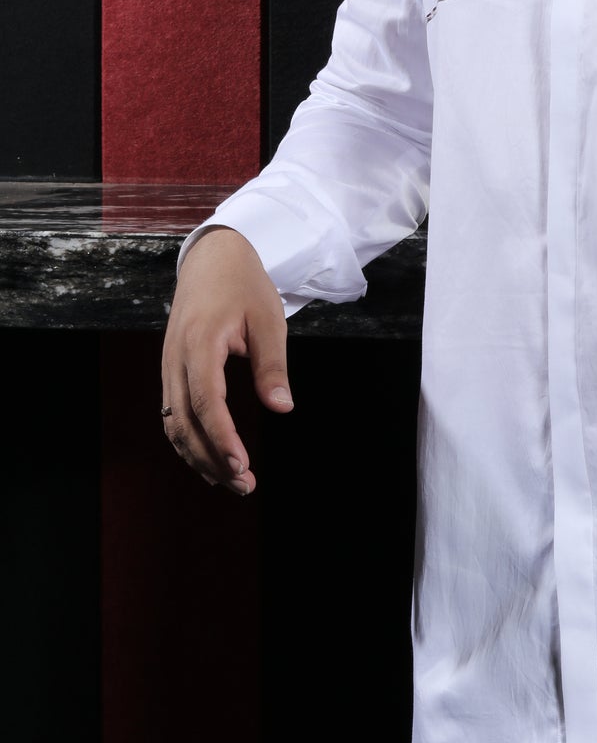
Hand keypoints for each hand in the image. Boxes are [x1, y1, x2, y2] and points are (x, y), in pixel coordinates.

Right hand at [160, 226, 292, 494]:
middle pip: (184, 421)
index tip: (242, 464)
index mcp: (199, 343)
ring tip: (233, 481)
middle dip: (212, 458)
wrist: (212, 258)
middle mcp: (175, 359)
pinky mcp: (171, 371)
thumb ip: (271, 364)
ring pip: (174, 423)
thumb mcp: (267, 319)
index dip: (221, 436)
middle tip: (245, 484)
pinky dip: (189, 441)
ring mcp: (168, 366)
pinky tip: (212, 460)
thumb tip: (282, 407)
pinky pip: (173, 414)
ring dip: (199, 456)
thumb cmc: (243, 286)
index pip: (205, 400)